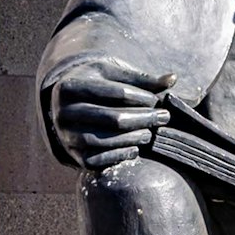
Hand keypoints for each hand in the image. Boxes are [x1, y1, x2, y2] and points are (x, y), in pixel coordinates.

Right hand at [49, 59, 174, 168]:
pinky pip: (100, 160)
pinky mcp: (74, 156)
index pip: (115, 92)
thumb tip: (172, 78)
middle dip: (144, 118)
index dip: (141, 96)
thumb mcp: (113, 75)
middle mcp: (62, 113)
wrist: (69, 109)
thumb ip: (142, 79)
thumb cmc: (96, 85)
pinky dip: (121, 154)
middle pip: (113, 118)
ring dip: (135, 137)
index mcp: (69, 87)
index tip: (157, 99)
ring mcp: (66, 137)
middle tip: (164, 117)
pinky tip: (136, 147)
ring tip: (151, 132)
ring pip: (106, 140)